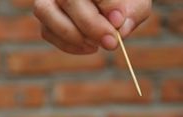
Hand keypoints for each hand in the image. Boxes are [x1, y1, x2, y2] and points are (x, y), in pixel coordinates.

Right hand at [33, 0, 150, 53]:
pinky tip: (90, 47)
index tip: (118, 22)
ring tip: (97, 44)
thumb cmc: (125, 3)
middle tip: (111, 42)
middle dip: (89, 25)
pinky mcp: (45, 16)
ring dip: (72, 34)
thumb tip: (117, 23)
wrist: (114, 5)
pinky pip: (47, 31)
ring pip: (45, 11)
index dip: (103, 6)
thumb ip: (131, 12)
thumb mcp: (137, 4)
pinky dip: (68, 44)